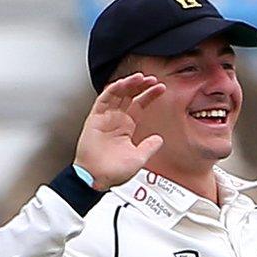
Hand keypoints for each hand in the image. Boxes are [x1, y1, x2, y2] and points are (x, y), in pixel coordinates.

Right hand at [74, 73, 165, 190]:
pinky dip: (113, 90)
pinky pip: (104, 100)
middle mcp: (116, 120)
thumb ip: (149, 147)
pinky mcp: (94, 119)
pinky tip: (123, 83)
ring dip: (129, 84)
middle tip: (152, 79)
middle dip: (141, 86)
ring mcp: (105, 118)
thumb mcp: (139, 158)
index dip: (150, 95)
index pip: (139, 105)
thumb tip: (159, 139)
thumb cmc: (113, 172)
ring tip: (141, 77)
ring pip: (117, 95)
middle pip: (129, 96)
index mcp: (126, 127)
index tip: (161, 88)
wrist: (96, 179)